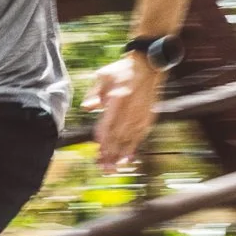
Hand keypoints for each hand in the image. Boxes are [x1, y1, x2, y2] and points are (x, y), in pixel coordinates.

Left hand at [82, 52, 161, 171]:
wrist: (149, 66)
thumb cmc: (123, 71)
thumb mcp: (103, 76)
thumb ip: (94, 93)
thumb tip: (86, 108)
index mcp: (118, 100)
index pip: (108, 124)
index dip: (103, 140)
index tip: (97, 152)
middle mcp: (130, 110)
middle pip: (118, 137)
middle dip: (110, 154)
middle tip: (102, 169)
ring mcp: (140, 115)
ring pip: (129, 139)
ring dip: (120, 155)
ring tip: (112, 169)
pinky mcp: (148, 118)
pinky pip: (140, 137)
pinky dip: (133, 148)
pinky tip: (128, 159)